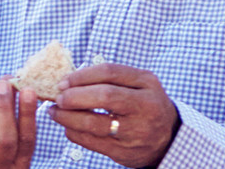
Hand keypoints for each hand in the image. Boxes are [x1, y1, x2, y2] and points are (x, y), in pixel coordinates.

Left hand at [51, 64, 179, 167]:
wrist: (168, 138)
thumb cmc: (144, 105)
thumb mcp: (138, 84)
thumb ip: (110, 78)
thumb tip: (68, 80)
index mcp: (147, 83)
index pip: (110, 72)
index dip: (81, 76)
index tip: (63, 82)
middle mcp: (145, 106)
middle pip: (104, 96)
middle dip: (74, 96)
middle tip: (59, 98)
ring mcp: (136, 131)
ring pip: (93, 123)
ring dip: (67, 117)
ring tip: (55, 112)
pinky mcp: (125, 152)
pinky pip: (91, 142)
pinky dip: (73, 132)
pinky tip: (68, 126)